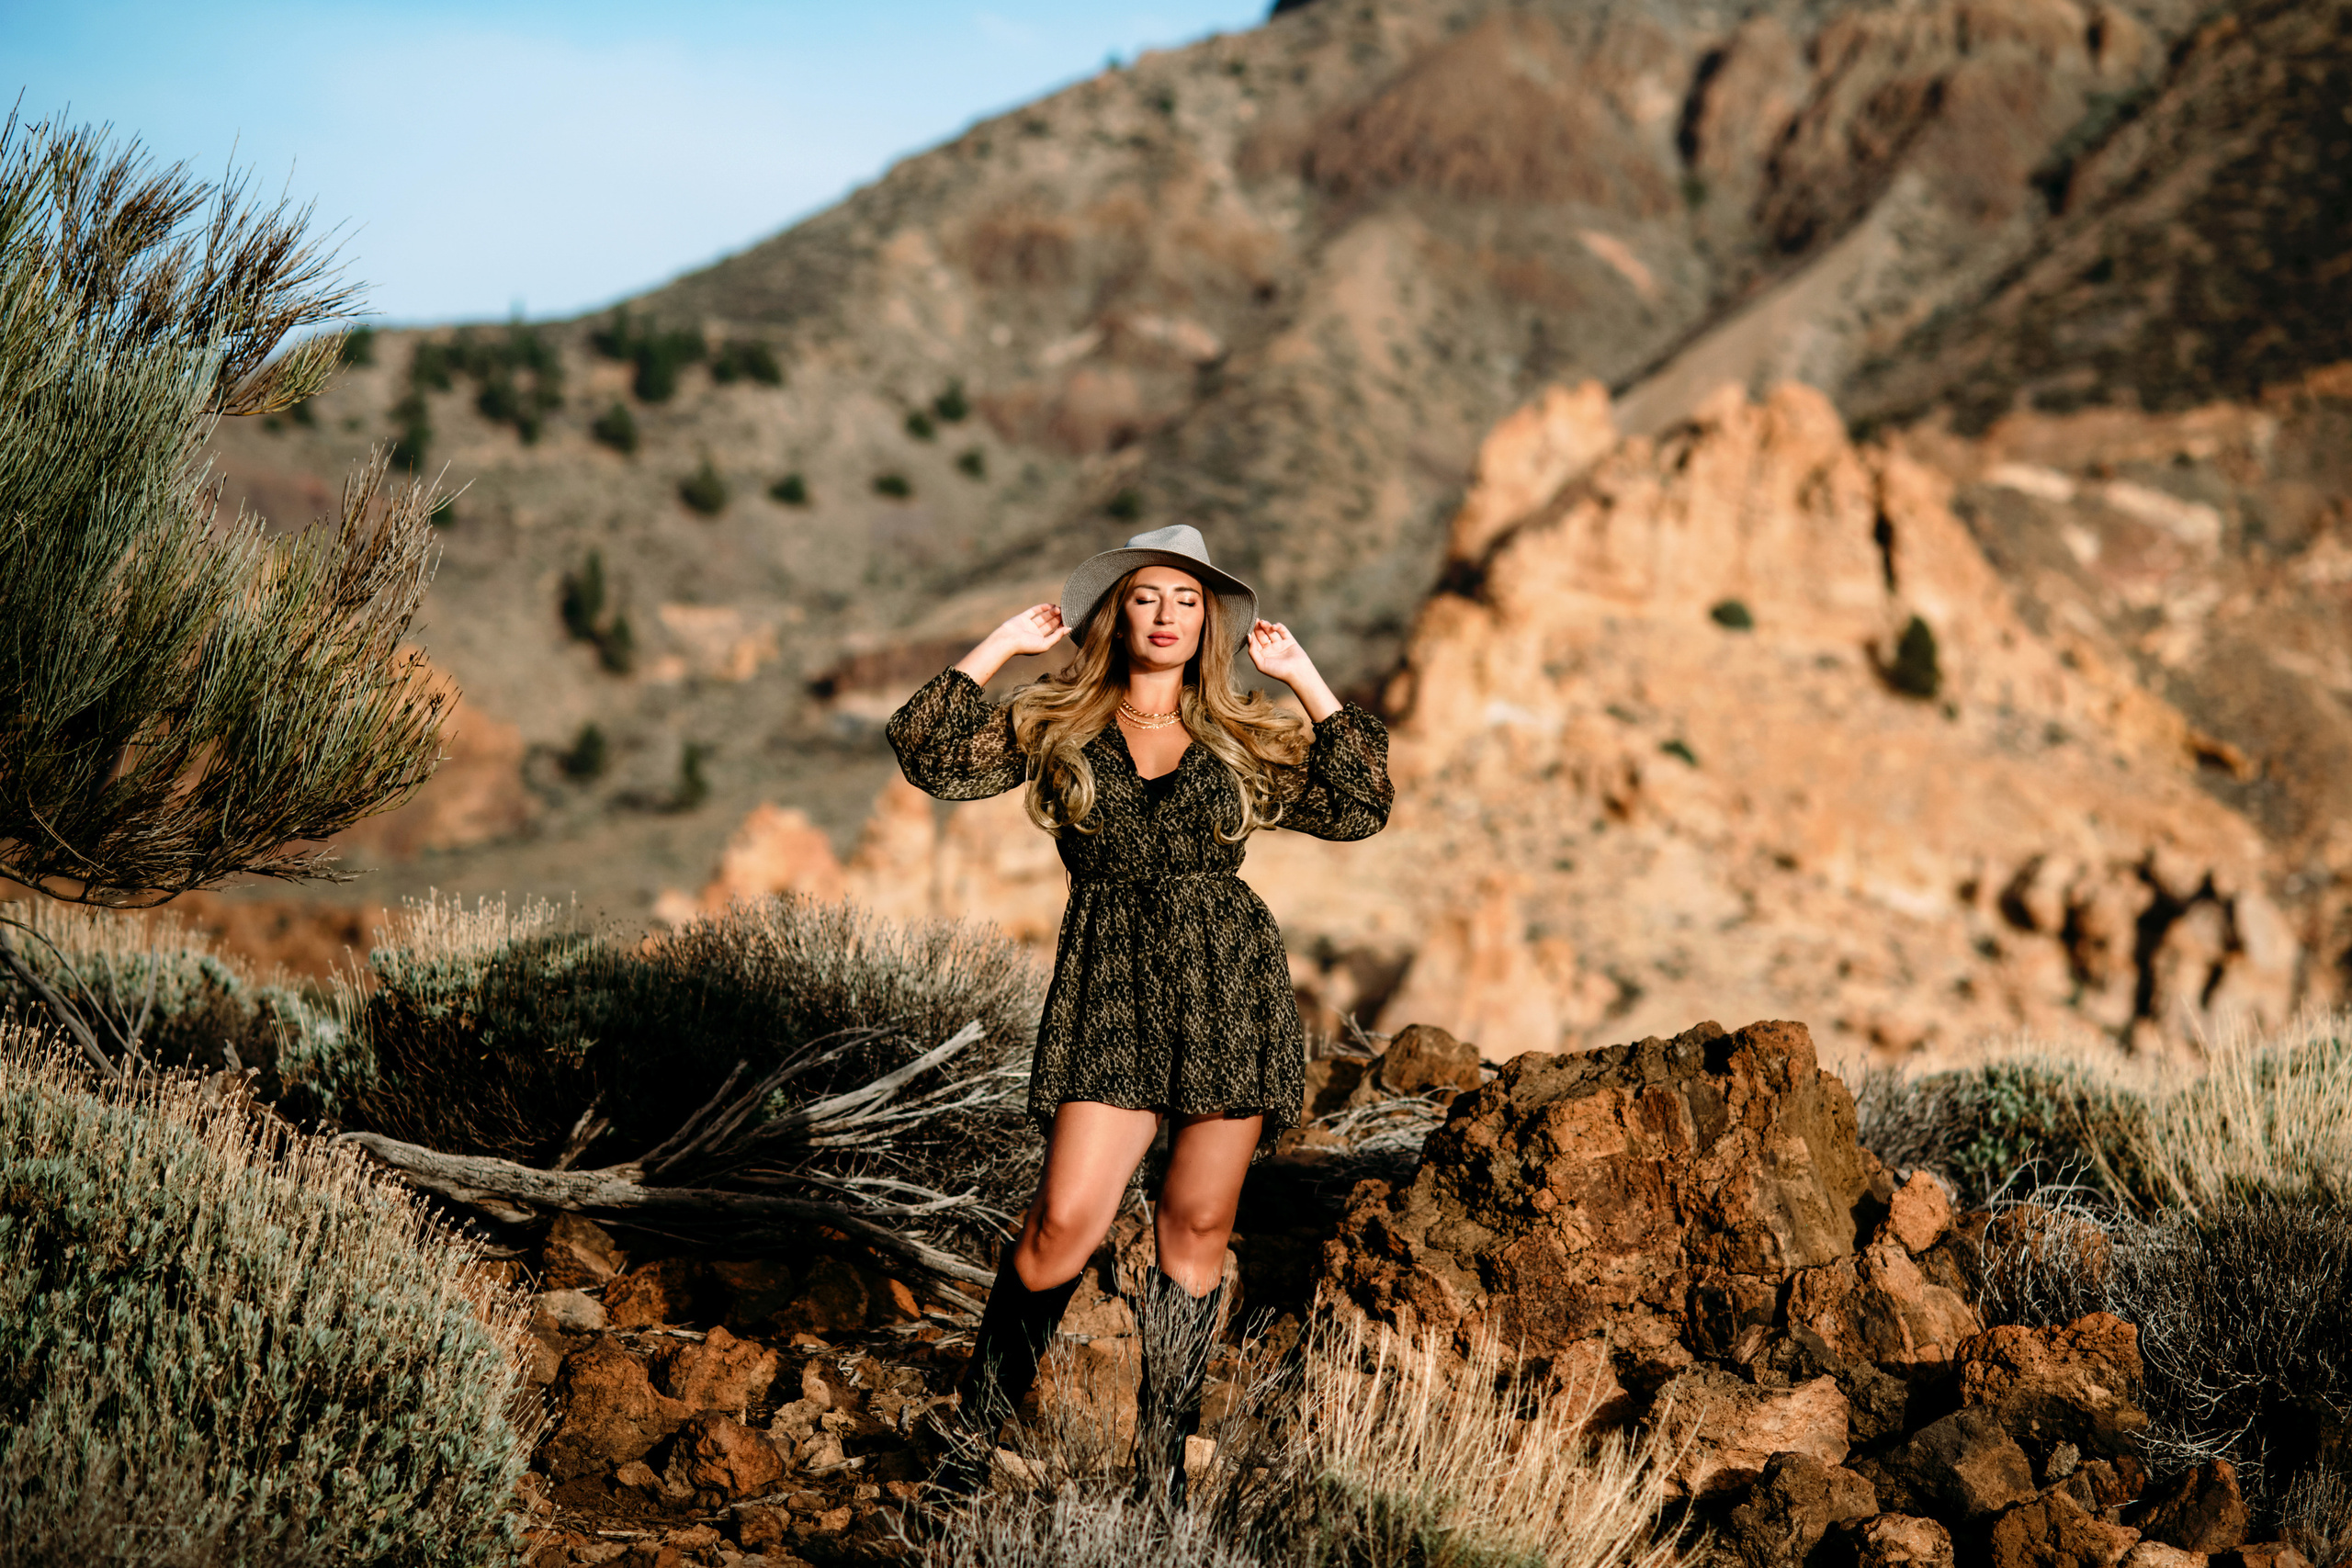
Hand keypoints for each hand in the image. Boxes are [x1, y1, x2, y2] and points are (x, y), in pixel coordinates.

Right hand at [954, 602, 1068, 685]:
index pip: (1054, 632)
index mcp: (1040, 641)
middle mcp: (1035, 633)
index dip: (1062, 626)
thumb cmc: (1025, 646)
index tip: (1070, 620)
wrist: (1007, 640)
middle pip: (1050, 624)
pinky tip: (1051, 605)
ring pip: (1043, 617)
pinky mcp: (1023, 617)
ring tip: (1060, 608)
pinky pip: (1034, 611)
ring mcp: (1029, 624)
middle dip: (1058, 618)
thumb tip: (1068, 629)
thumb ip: (1057, 637)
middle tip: (1066, 612)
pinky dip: (1042, 607)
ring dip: (1052, 612)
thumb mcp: (1045, 644)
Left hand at [1245, 620, 1340, 718]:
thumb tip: (1249, 637)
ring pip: (1271, 632)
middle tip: (1256, 620)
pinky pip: (1283, 631)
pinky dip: (1279, 626)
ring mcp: (1280, 644)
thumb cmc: (1278, 671)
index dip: (1252, 634)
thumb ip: (1252, 651)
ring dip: (1267, 626)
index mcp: (1263, 655)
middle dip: (1258, 628)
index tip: (1249, 626)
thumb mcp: (1260, 664)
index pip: (1255, 642)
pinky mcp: (1289, 641)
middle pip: (1262, 635)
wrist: (1297, 672)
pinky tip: (1274, 626)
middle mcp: (1271, 649)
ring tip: (1263, 622)